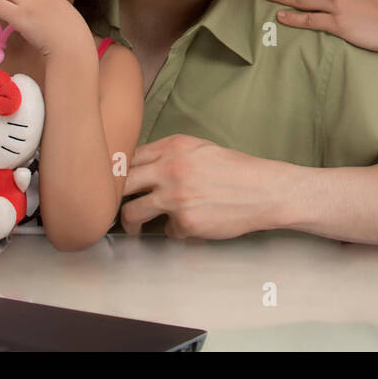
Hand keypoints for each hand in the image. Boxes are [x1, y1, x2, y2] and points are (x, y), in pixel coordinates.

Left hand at [120, 135, 290, 239]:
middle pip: (121, 184)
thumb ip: (169, 156)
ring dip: (131, 223)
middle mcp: (170, 169)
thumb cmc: (235, 170)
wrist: (264, 190)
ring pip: (131, 213)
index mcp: (173, 147)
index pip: (128, 158)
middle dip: (114, 198)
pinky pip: (165, 230)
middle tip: (113, 207)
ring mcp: (175, 197)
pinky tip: (188, 225)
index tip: (113, 184)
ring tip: (136, 226)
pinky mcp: (184, 222)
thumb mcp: (200, 150)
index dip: (116, 173)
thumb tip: (138, 170)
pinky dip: (174, 230)